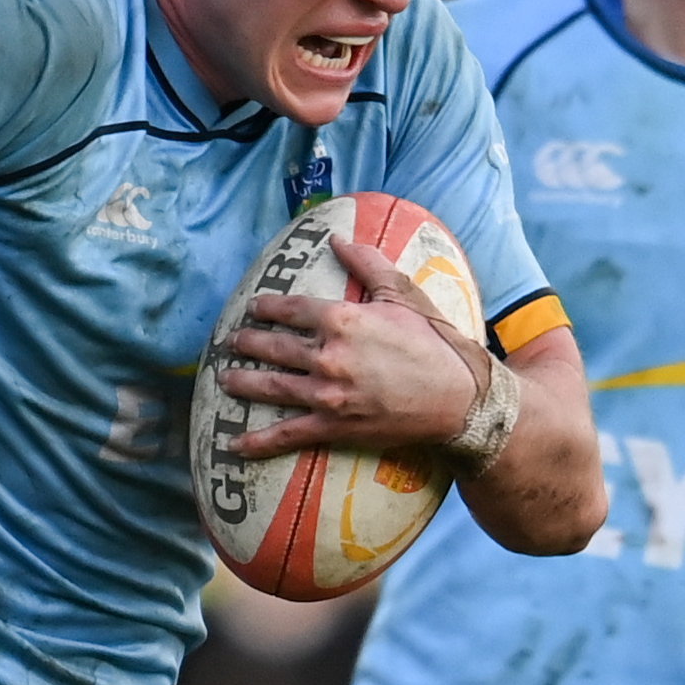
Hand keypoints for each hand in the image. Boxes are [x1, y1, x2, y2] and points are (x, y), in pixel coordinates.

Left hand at [210, 236, 486, 457]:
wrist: (458, 399)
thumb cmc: (435, 344)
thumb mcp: (403, 296)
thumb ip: (368, 264)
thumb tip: (338, 239)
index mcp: (343, 320)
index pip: (291, 309)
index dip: (268, 307)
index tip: (255, 307)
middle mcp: (328, 356)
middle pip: (274, 347)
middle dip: (249, 343)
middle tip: (232, 341)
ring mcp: (328, 395)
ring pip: (272, 387)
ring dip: (243, 383)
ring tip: (226, 378)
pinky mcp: (334, 427)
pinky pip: (287, 435)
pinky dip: (259, 442)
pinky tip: (235, 445)